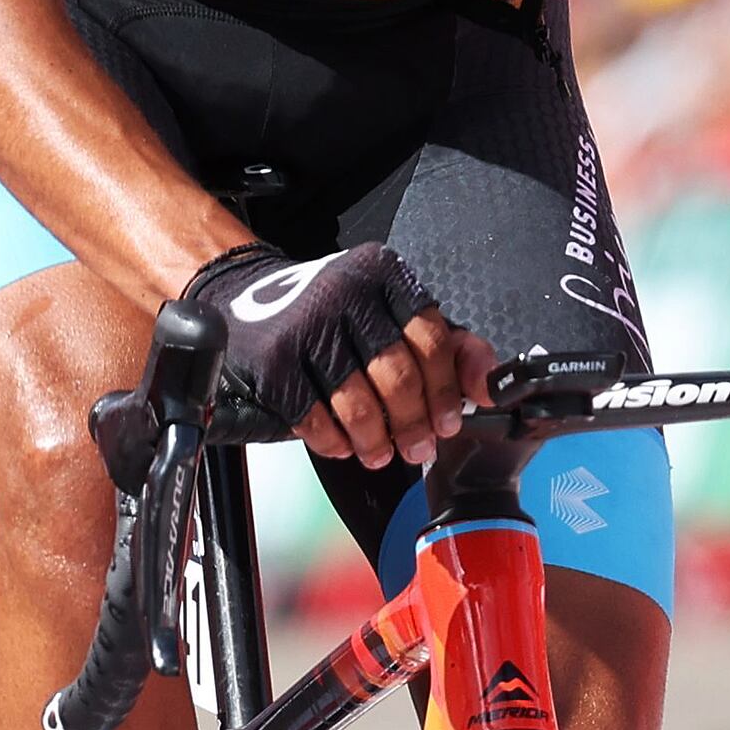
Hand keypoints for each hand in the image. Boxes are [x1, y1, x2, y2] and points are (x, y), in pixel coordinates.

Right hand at [185, 243, 480, 470]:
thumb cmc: (329, 311)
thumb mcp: (390, 310)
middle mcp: (346, 292)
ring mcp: (306, 324)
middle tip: (417, 448)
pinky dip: (332, 440)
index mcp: (383, 275)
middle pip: (397, 375)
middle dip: (412, 424)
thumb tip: (488, 388)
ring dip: (374, 440)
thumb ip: (448, 343)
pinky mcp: (273, 359)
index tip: (447, 422)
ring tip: (379, 454)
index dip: (444, 390)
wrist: (242, 297)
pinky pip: (312, 415)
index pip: (430, 338)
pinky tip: (342, 447)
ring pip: (357, 402)